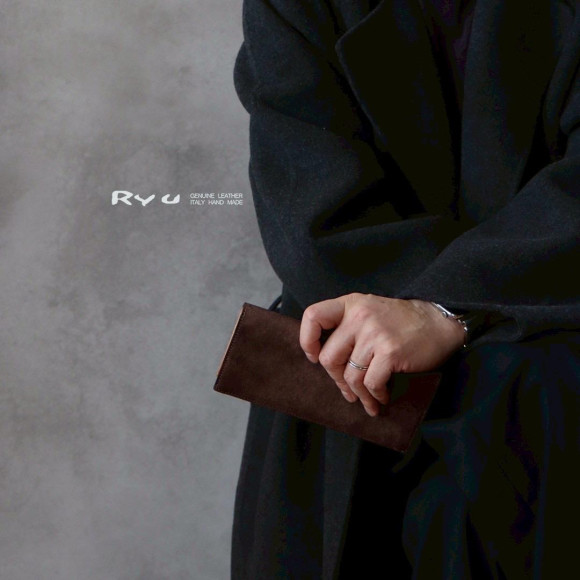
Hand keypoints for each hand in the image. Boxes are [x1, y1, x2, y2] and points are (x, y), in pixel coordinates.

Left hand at [299, 293, 464, 416]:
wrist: (440, 322)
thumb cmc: (403, 322)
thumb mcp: (370, 311)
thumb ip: (347, 327)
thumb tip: (325, 361)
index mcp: (351, 304)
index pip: (313, 316)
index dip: (308, 340)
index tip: (315, 356)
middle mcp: (359, 316)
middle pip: (329, 357)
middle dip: (337, 380)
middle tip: (349, 390)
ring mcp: (374, 333)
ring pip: (350, 376)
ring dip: (358, 394)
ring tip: (368, 400)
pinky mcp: (389, 352)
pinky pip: (370, 383)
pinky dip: (374, 396)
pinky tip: (382, 397)